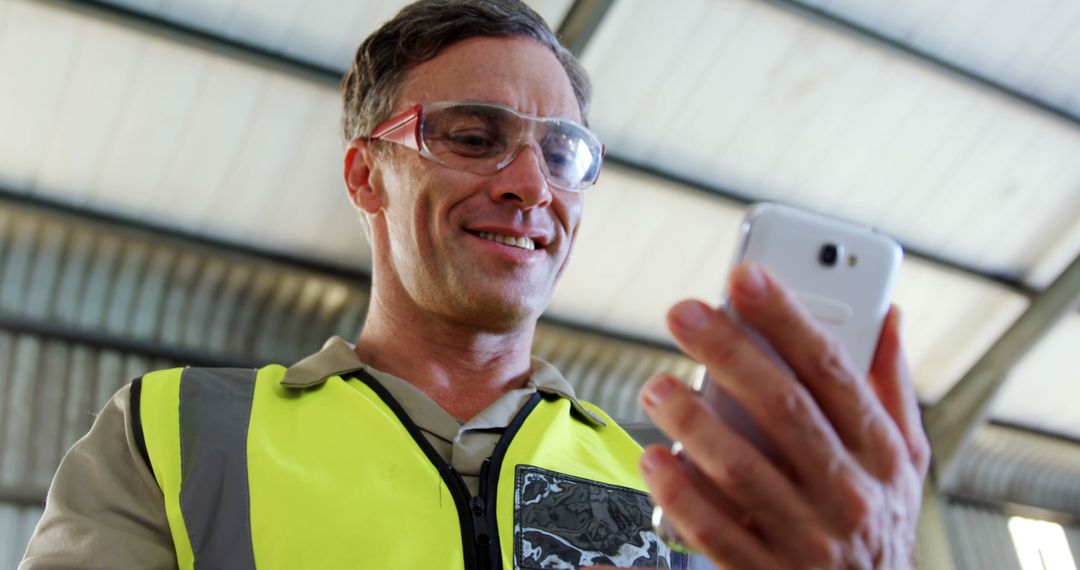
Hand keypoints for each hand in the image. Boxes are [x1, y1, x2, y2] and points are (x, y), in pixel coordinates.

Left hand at [638, 263, 929, 568]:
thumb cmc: (879, 524)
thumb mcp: (905, 461)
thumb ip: (892, 388)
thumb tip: (890, 316)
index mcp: (882, 452)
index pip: (833, 368)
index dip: (788, 317)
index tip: (745, 276)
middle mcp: (850, 493)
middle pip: (784, 408)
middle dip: (730, 353)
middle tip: (684, 314)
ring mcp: (809, 538)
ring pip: (744, 469)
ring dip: (693, 422)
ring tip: (657, 387)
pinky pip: (717, 532)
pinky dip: (681, 495)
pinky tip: (653, 461)